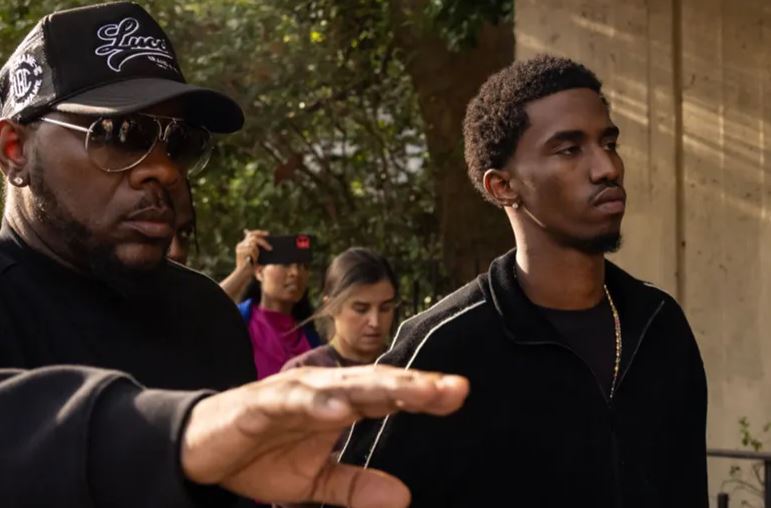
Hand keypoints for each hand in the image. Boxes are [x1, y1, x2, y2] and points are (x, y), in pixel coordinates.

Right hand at [181, 365, 468, 507]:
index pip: (388, 397)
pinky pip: (292, 399)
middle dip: (415, 385)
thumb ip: (356, 486)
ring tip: (415, 392)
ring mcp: (294, 393)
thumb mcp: (315, 482)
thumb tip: (403, 498)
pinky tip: (340, 408)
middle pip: (376, 384)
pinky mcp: (262, 403)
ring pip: (343, 385)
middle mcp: (324, 392)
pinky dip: (316, 401)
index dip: (422, 395)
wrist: (203, 451)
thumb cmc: (261, 457)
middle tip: (453, 388)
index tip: (459, 394)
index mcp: (339, 406)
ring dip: (379, 386)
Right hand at [235, 229, 270, 269]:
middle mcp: (240, 245)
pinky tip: (253, 260)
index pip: (251, 234)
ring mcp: (240, 248)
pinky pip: (251, 250)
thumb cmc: (252, 265)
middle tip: (271, 248)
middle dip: (263, 242)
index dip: (259, 233)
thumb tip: (270, 244)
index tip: (268, 234)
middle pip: (253, 238)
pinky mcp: (240, 252)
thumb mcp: (257, 255)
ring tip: (257, 258)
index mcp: (244, 244)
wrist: (244, 274)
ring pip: (253, 244)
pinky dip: (254, 255)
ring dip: (257, 251)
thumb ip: (260, 248)